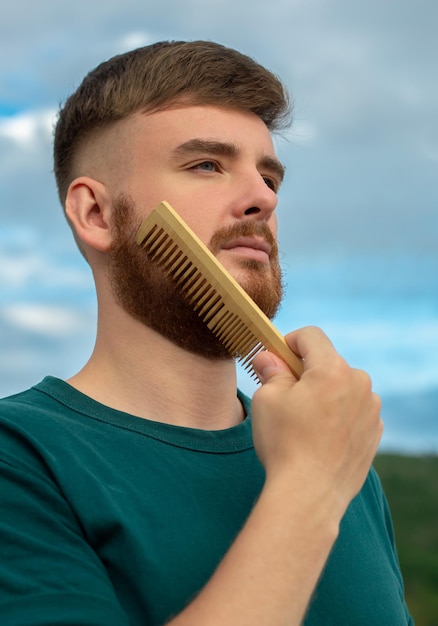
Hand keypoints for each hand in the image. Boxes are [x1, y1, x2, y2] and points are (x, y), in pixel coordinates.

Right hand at [251, 326, 382, 515]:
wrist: (309, 495)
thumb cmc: (285, 443)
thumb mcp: (267, 399)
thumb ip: (271, 370)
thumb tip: (268, 357)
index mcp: (333, 369)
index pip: (311, 336)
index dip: (289, 342)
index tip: (277, 358)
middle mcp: (359, 383)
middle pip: (328, 362)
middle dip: (306, 372)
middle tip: (285, 395)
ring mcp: (371, 409)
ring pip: (342, 387)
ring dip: (324, 393)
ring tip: (303, 422)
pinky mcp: (375, 431)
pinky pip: (353, 410)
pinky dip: (338, 414)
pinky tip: (320, 437)